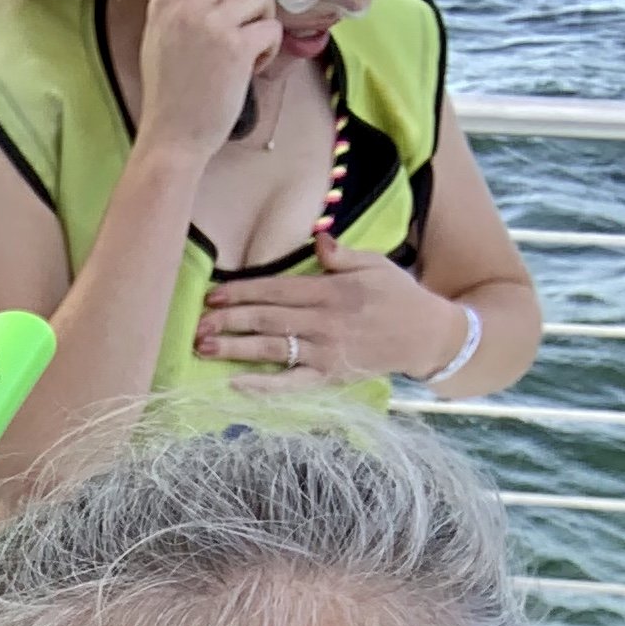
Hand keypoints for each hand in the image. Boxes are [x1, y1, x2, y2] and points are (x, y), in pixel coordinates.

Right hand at [137, 0, 282, 167]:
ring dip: (262, 19)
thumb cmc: (171, 93)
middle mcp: (186, 7)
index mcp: (163, 2)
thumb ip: (184, 1)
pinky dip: (268, 47)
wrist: (172, 140)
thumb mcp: (162, 37)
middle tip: (240, 24)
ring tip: (244, 50)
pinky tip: (251, 66)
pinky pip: (270, 25)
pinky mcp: (237, 48)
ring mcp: (211, 26)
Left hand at [196, 228, 471, 387]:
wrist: (426, 335)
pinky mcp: (329, 376)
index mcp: (330, 290)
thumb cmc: (398, 296)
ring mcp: (325, 351)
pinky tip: (236, 384)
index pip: (276, 289)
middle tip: (197, 325)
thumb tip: (317, 239)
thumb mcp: (374, 265)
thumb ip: (340, 256)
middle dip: (229, 321)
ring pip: (272, 348)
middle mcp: (323, 320)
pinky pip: (290, 383)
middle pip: (267, 318)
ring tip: (204, 349)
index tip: (213, 297)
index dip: (242, 293)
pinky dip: (263, 386)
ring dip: (235, 349)